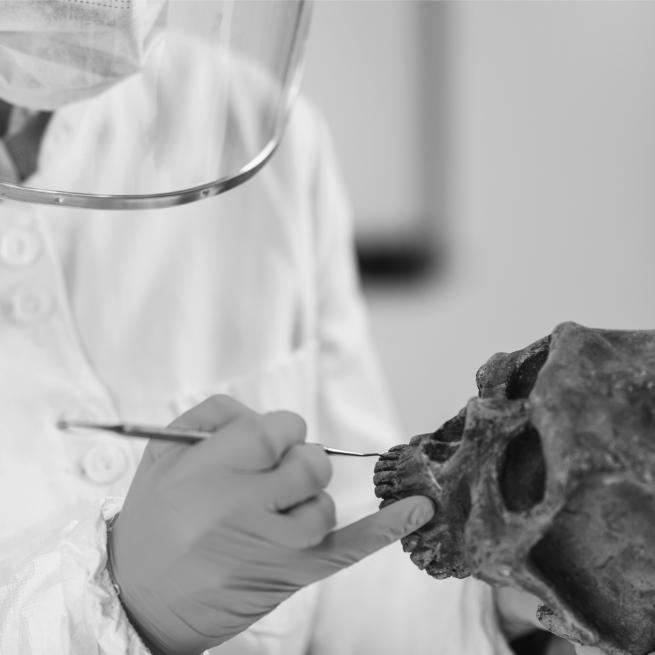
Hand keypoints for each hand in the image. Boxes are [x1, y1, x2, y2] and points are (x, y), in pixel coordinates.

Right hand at [110, 395, 433, 654]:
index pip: (279, 427)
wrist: (139, 598)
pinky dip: (386, 528)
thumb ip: (215, 415)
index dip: (280, 431)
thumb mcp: (162, 453)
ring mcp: (271, 544)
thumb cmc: (153, 519)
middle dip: (299, 461)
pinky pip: (348, 548)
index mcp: (210, 469)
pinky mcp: (291, 575)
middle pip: (310, 462)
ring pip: (323, 503)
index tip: (269, 443)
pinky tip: (419, 509)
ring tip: (273, 513)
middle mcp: (243, 506)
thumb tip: (268, 416)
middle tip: (272, 477)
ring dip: (307, 499)